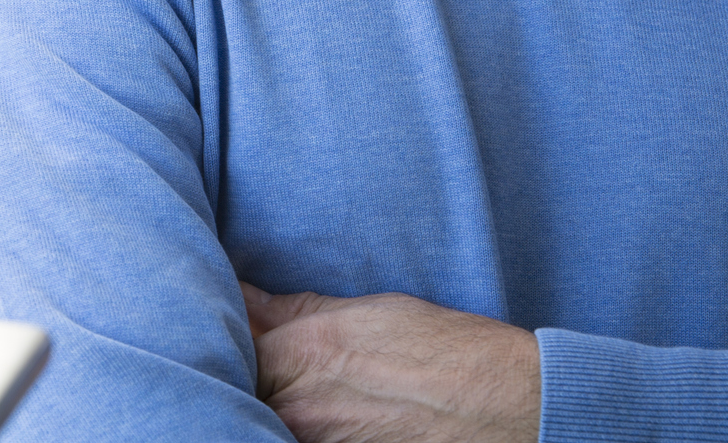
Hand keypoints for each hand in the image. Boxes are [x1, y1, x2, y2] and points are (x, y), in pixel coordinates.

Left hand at [242, 284, 538, 442]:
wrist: (504, 407)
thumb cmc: (444, 350)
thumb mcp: (366, 312)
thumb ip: (296, 310)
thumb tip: (248, 298)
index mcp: (303, 353)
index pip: (230, 339)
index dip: (226, 330)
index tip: (223, 318)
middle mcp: (299, 405)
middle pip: (242, 385)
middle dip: (244, 370)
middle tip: (262, 359)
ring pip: (263, 417)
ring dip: (265, 402)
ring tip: (307, 390)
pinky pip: (288, 440)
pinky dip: (288, 428)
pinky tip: (318, 415)